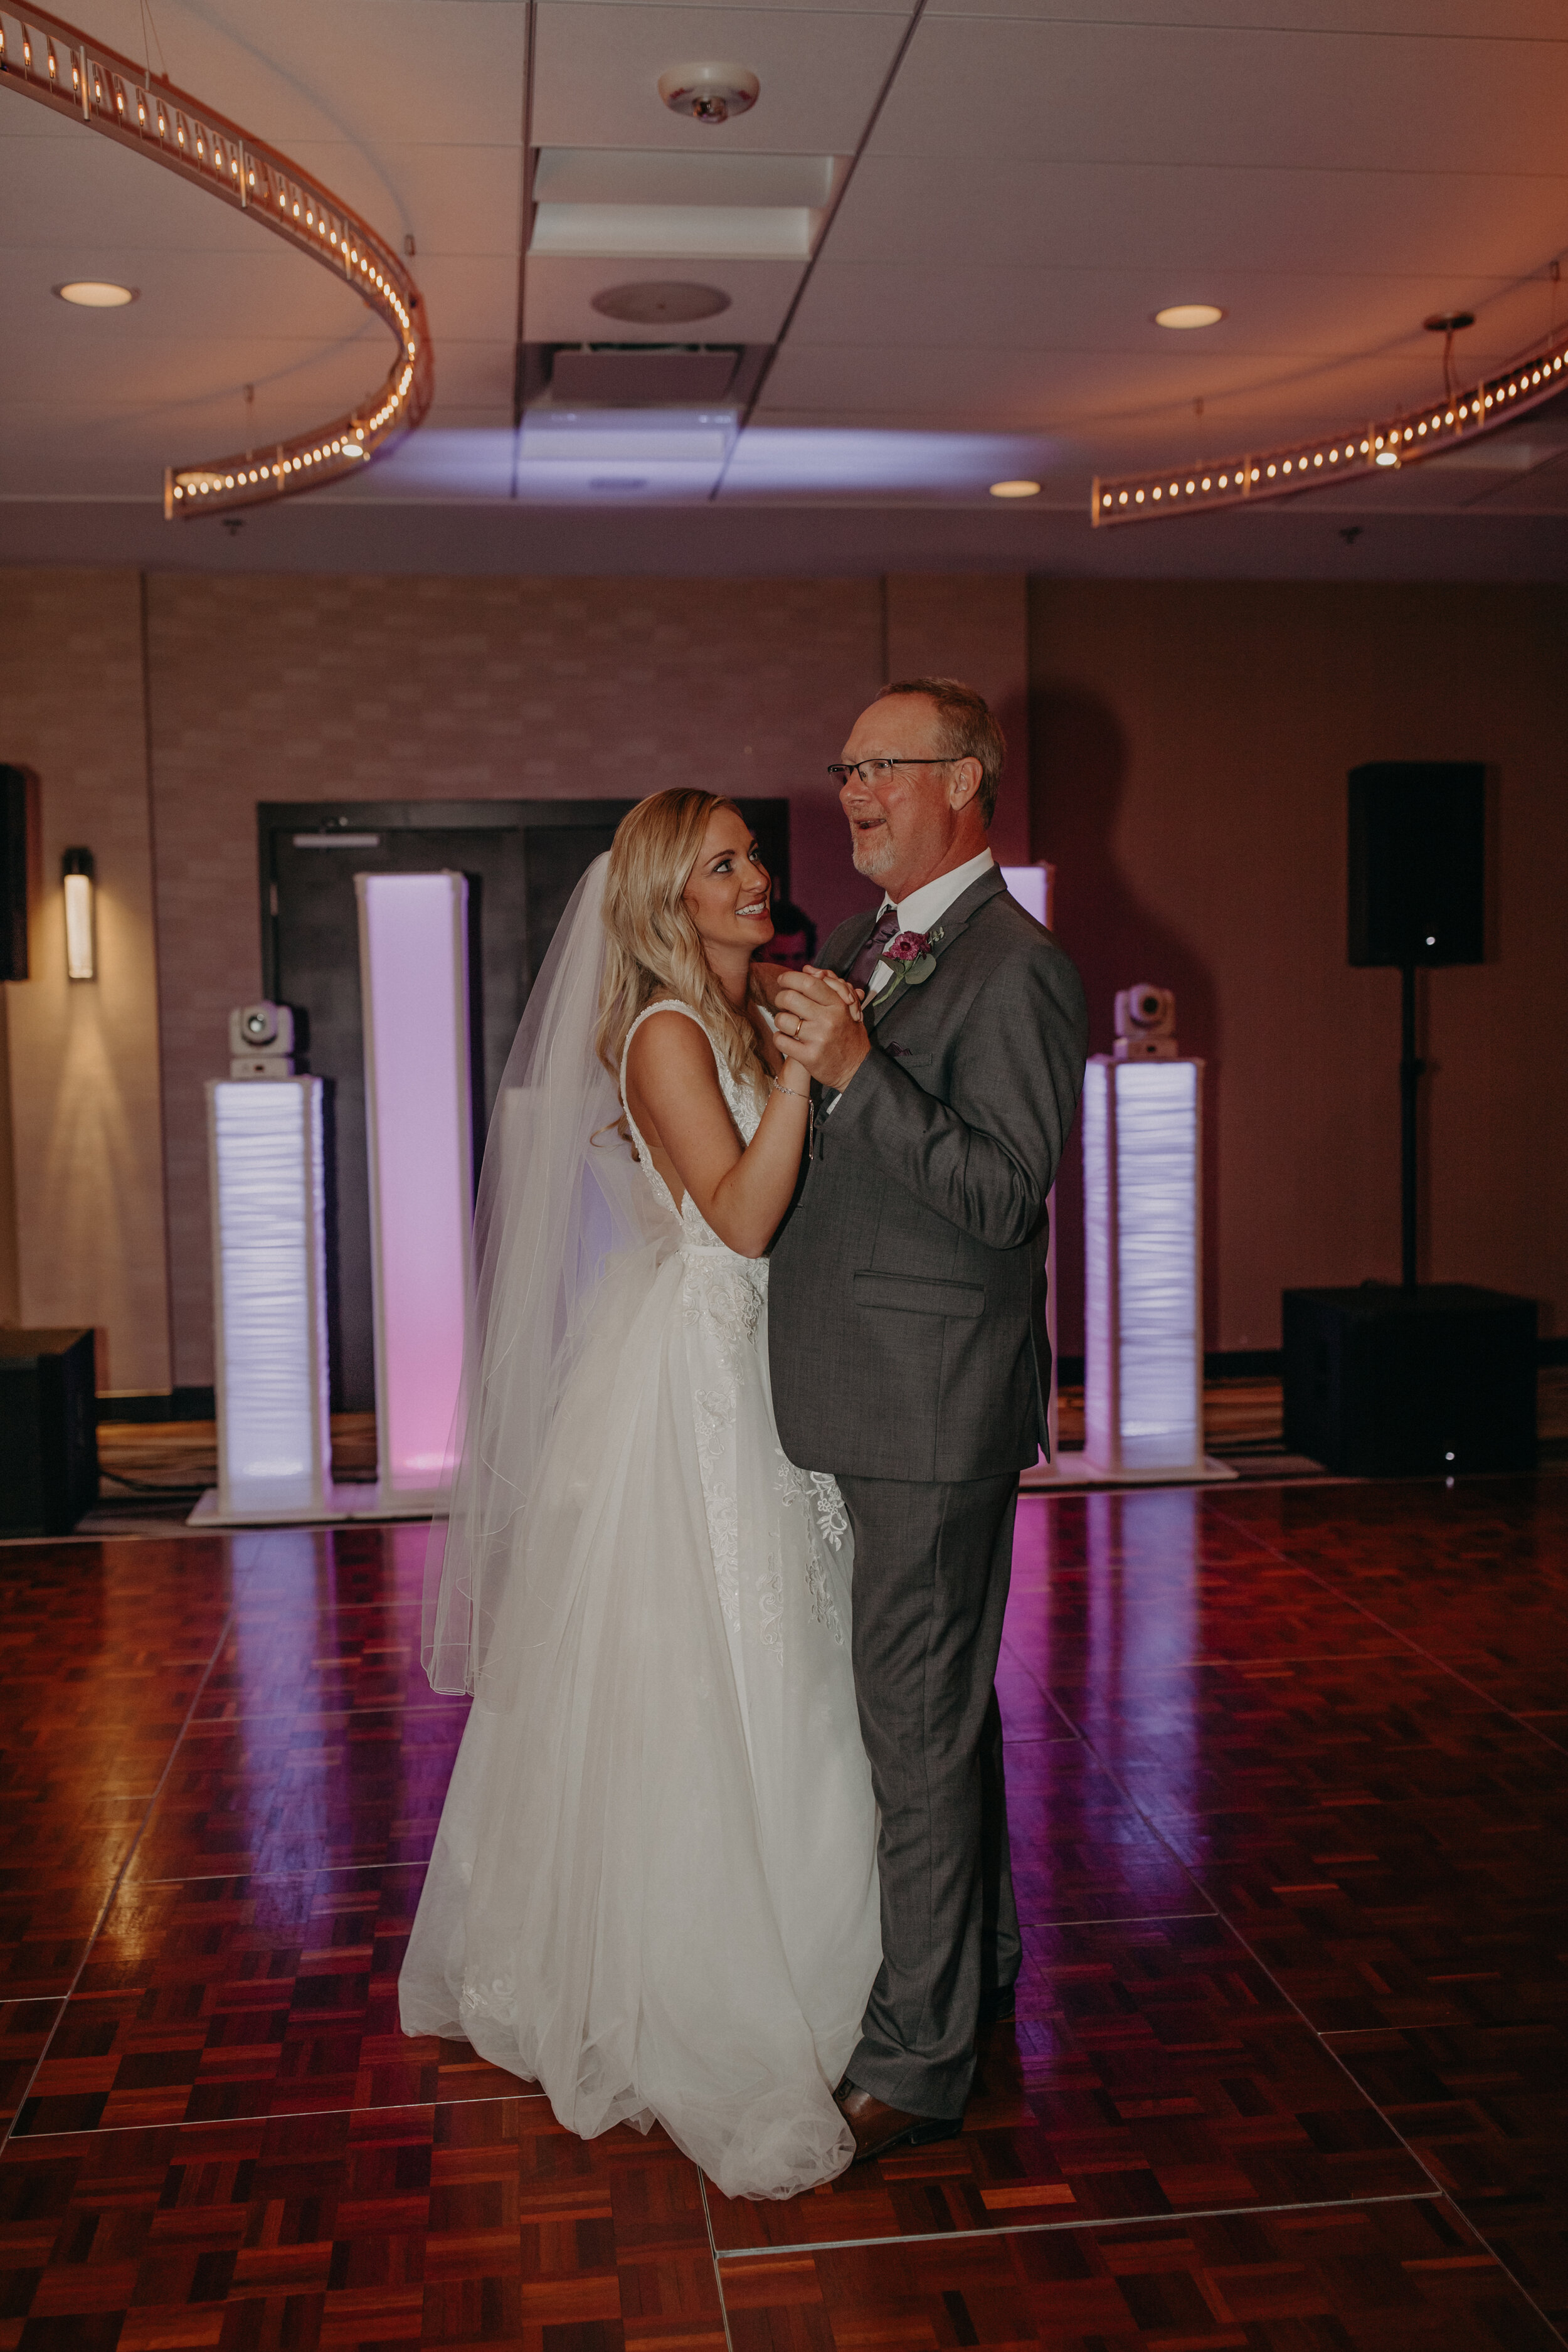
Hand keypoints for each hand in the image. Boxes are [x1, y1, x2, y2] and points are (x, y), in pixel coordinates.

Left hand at [775, 968, 871, 1093]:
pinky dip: (779, 1037)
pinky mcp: (809, 1057)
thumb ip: (830, 986)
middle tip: (781, 1001)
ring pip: (782, 1019)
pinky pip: (781, 1041)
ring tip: (786, 1023)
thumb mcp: (847, 1008)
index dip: (790, 978)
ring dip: (779, 1019)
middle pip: (790, 998)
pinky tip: (786, 1038)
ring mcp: (818, 1039)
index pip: (809, 983)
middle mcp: (828, 1020)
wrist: (856, 1069)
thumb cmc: (849, 1035)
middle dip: (780, 997)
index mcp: (838, 1005)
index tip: (782, 979)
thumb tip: (807, 969)